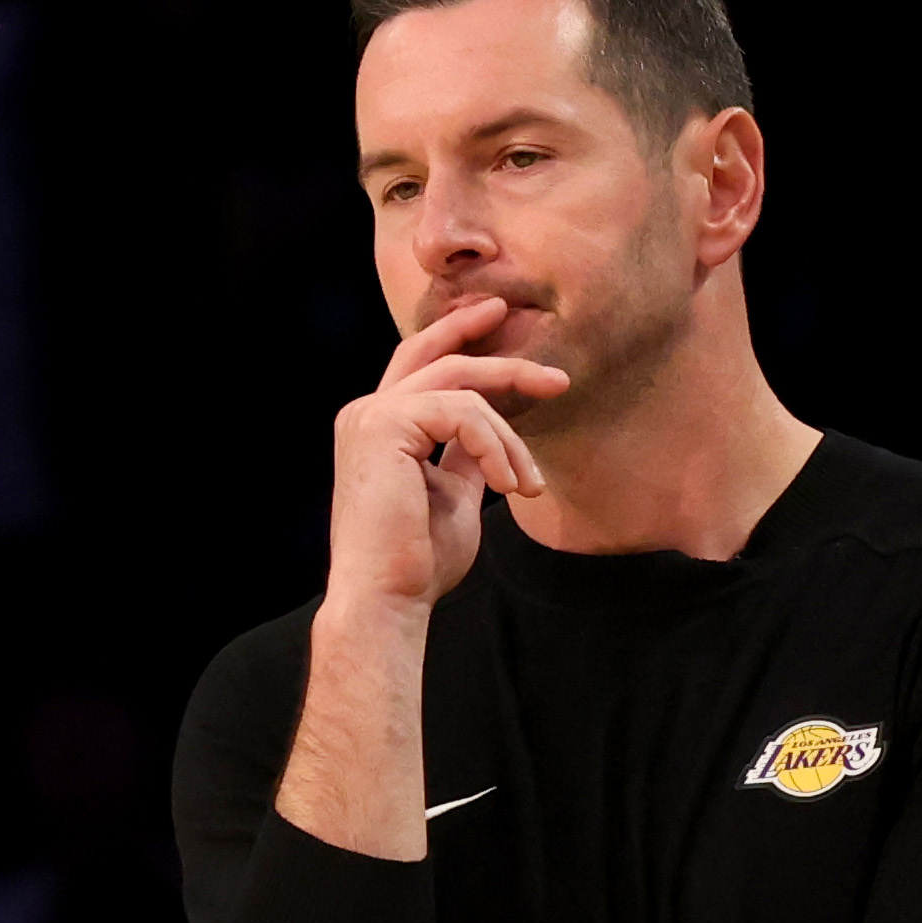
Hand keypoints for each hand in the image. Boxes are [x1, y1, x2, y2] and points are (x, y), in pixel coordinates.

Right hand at [325, 292, 562, 620]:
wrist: (388, 599)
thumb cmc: (417, 562)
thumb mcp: (454, 496)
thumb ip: (466, 458)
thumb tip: (491, 437)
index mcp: (378, 428)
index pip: (421, 365)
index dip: (460, 337)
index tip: (501, 324)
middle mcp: (366, 413)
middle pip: (441, 358)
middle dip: (499, 355)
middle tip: (555, 377)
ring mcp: (371, 416)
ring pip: (462, 389)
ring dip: (510, 437)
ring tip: (530, 485)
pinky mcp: (384, 425)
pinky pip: (462, 413)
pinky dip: (495, 447)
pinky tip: (507, 487)